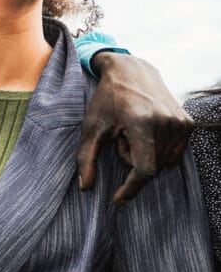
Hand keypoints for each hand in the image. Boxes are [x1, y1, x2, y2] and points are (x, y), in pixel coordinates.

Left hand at [77, 52, 193, 204]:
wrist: (131, 71)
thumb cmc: (107, 99)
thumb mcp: (91, 127)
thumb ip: (85, 159)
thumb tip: (84, 188)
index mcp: (142, 122)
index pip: (144, 169)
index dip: (131, 188)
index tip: (119, 200)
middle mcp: (166, 122)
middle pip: (150, 166)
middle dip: (132, 160)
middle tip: (120, 138)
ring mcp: (180, 122)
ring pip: (162, 162)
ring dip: (144, 155)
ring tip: (132, 131)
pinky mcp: (188, 123)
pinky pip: (173, 154)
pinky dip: (157, 149)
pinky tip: (145, 130)